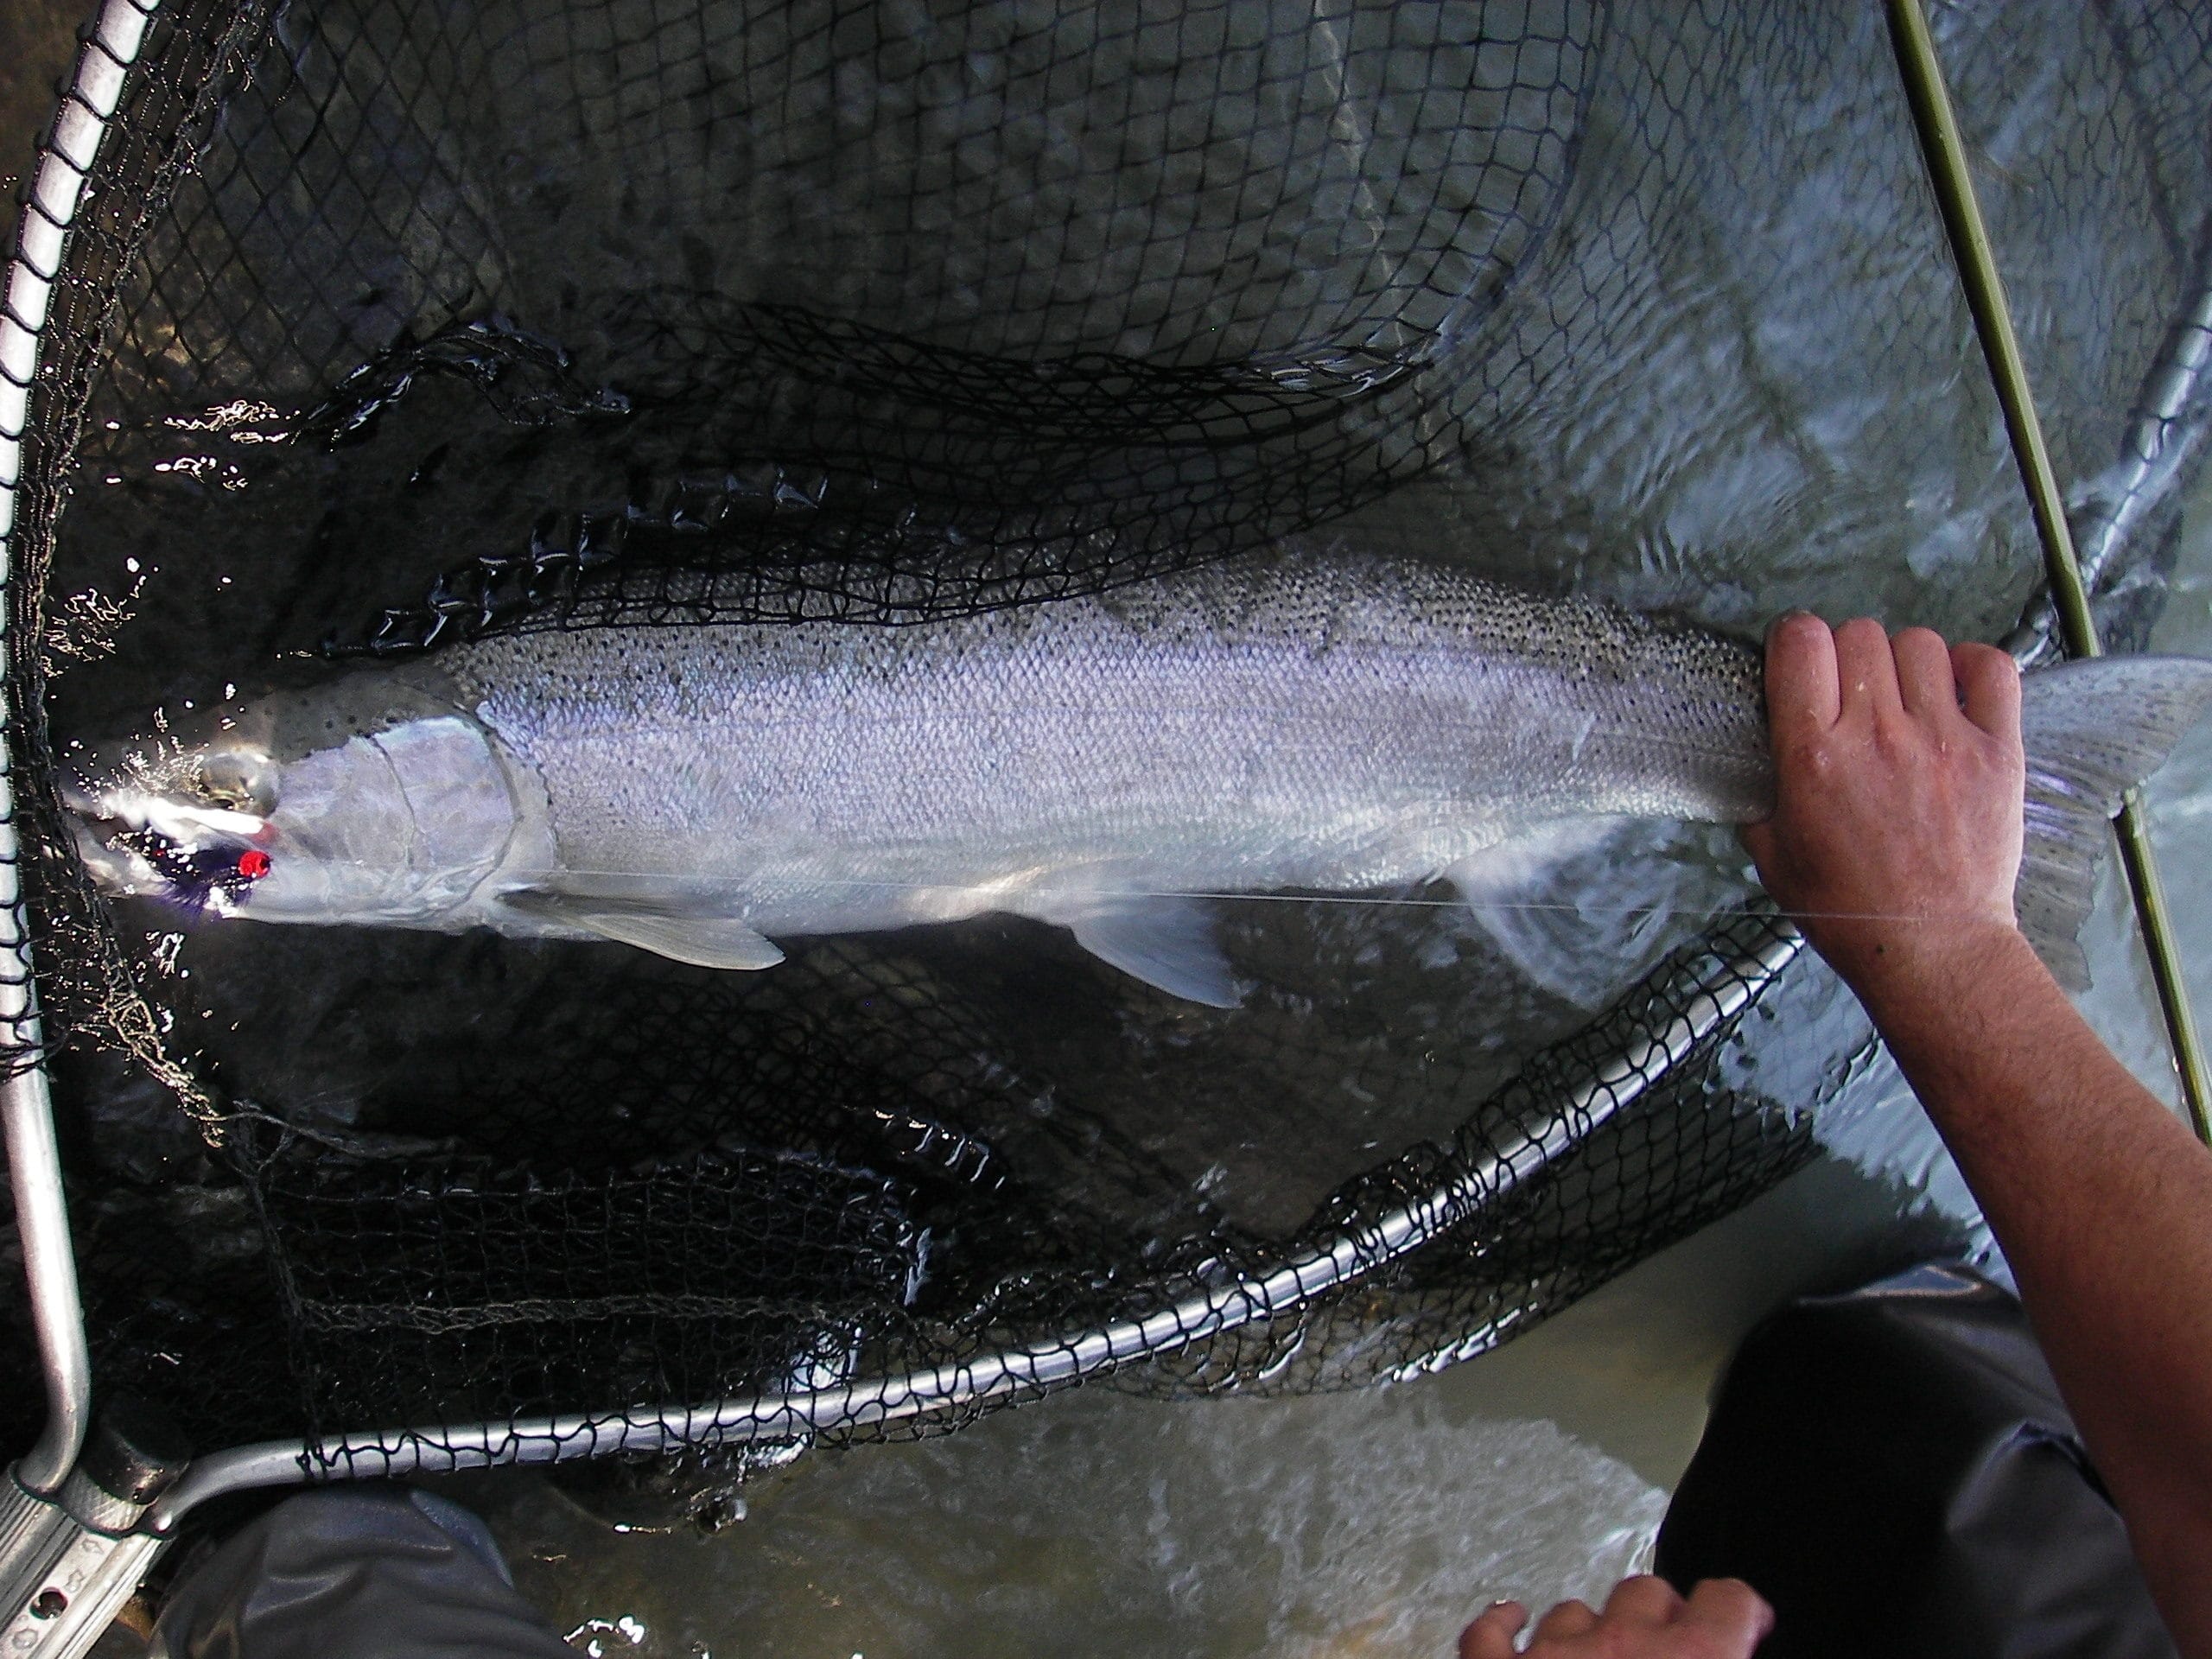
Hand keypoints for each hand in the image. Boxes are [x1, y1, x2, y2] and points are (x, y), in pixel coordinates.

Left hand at [1459, 1576, 1772, 1656]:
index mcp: (1695, 1658)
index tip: (1744, 1623)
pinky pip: (1487, 1635)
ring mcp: (1554, 1654)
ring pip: (1573, 1611)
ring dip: (1589, 1632)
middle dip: (1659, 1619)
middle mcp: (1625, 1645)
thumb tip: (1738, 1645)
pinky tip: (1509, 1622)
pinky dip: (1499, 1627)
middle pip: (1646, 1594)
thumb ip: (1726, 1658)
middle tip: (1665, 1652)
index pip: (1730, 1601)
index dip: (1739, 1613)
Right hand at [1740, 613, 2024, 1005]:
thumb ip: (1760, 793)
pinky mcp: (1996, 751)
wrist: (1932, 948)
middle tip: (1848, 689)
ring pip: (1919, 643)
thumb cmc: (1851, 909)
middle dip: (1846, 652)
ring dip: (1903, 661)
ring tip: (1901, 696)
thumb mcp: (1772, 853)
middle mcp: (1878, 737)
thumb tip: (1761, 752)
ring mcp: (1943, 740)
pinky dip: (1971, 667)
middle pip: (1859, 633)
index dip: (1795, 640)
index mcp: (1814, 756)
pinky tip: (1953, 693)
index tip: (1797, 660)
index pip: (1801, 642)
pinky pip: (1991, 667)